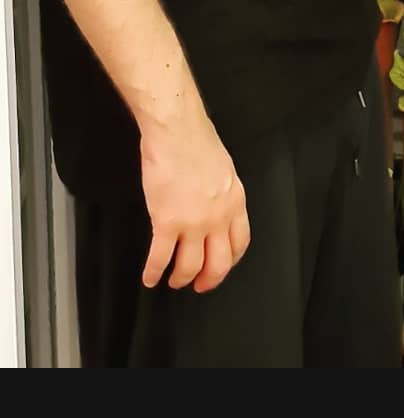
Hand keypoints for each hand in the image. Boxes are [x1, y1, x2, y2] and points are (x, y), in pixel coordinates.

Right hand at [138, 110, 249, 292]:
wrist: (178, 132)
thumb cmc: (198, 144)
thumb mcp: (224, 171)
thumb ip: (222, 195)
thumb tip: (216, 208)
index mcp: (235, 201)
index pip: (240, 242)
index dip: (229, 261)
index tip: (220, 267)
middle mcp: (219, 217)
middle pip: (218, 263)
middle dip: (208, 279)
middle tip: (198, 285)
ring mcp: (193, 222)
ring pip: (189, 266)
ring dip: (180, 278)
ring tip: (172, 280)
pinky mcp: (167, 222)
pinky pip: (160, 257)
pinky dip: (153, 272)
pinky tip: (149, 277)